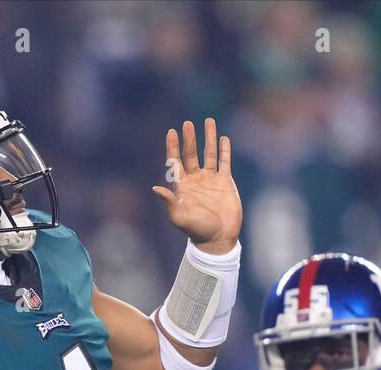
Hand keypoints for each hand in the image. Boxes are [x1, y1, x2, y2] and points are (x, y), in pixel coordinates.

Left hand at [152, 119, 240, 254]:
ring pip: (209, 153)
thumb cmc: (196, 230)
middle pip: (191, 154)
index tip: (171, 132)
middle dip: (189, 139)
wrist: (218, 239)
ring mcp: (211, 179)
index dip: (173, 147)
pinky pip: (224, 162)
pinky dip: (224, 150)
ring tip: (208, 121)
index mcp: (182, 186)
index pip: (175, 162)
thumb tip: (155, 188)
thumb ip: (169, 202)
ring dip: (208, 138)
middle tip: (187, 123)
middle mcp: (195, 179)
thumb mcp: (179, 217)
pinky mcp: (225, 182)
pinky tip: (223, 138)